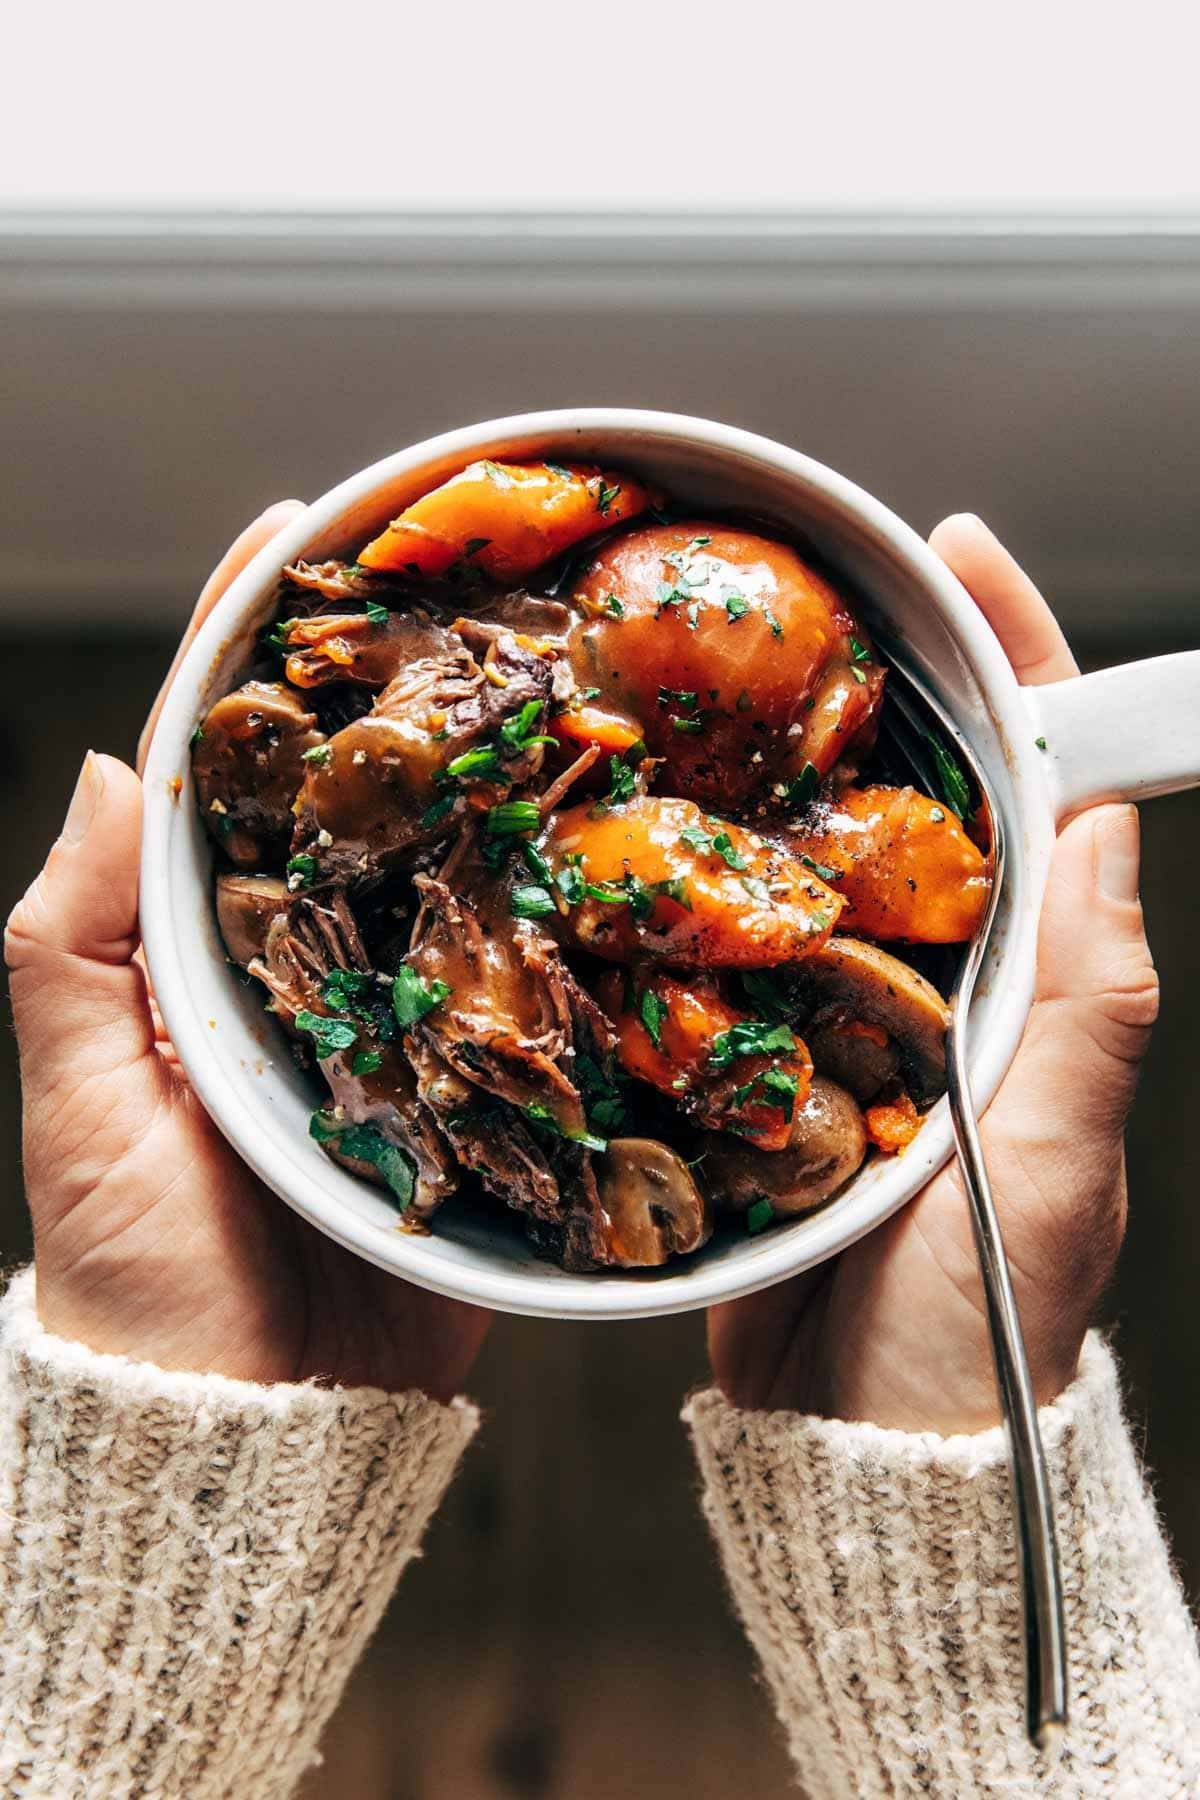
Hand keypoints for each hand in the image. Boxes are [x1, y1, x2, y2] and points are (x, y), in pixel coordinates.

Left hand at [6, 504, 489, 1397]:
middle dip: (404, 678)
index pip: (230, 763)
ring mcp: (407, 1014)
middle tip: (471, 571)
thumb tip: (117, 765)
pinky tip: (620, 840)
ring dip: (502, 773)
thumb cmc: (146, 1266)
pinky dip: (567, 906)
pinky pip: (529, 978)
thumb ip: (73, 943)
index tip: (300, 531)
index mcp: (206, 940)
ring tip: (560, 669)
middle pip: (360, 788)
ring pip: (456, 865)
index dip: (254, 642)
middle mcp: (315, 956)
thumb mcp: (81, 1103)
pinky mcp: (486, 1085)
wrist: (260, 1425)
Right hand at [708, 516, 1158, 1432]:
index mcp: (1042, 985)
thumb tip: (1108, 826)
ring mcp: (861, 1021)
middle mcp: (959, 986)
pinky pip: (749, 947)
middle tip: (808, 593)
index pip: (1047, 789)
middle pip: (934, 796)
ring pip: (831, 859)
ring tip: (714, 679)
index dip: (1019, 662)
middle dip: (890, 684)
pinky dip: (713, 879)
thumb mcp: (1053, 1161)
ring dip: (785, 767)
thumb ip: (1088, 1001)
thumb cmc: (978, 1323)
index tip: (958, 558)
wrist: (865, 1444)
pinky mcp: (777, 1067)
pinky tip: (657, 832)